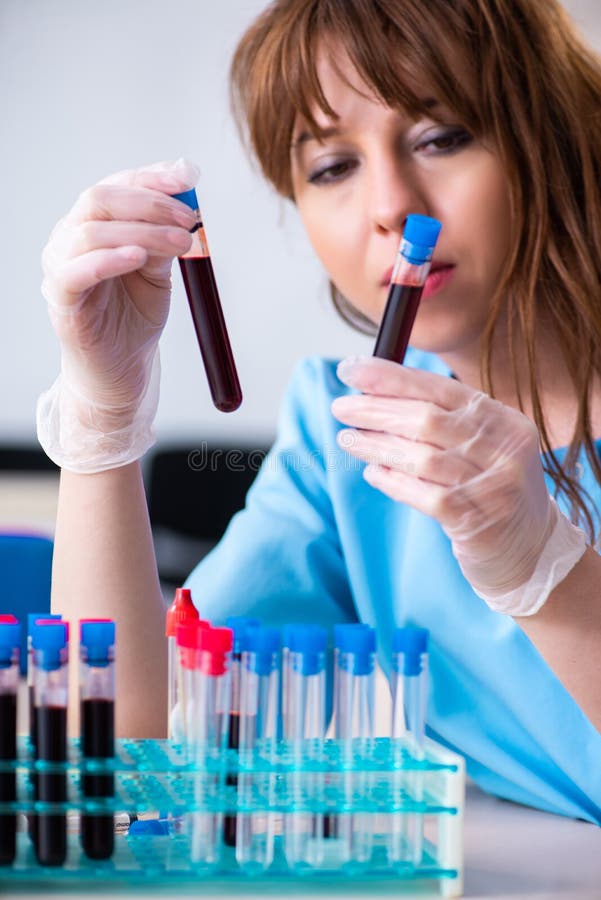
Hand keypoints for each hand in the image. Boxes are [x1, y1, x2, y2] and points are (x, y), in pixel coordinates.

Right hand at [38, 159, 197, 471]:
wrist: (122, 370)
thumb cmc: (134, 319)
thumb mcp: (158, 272)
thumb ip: (164, 239)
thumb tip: (186, 201)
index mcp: (93, 224)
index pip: (117, 185)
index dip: (153, 177)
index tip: (189, 179)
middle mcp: (69, 238)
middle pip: (101, 198)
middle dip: (151, 203)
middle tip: (190, 219)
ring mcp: (60, 266)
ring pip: (91, 230)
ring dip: (143, 231)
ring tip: (181, 243)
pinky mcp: (61, 299)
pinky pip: (75, 271)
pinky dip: (108, 258)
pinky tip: (138, 257)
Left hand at [331, 356, 585, 611]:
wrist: (532, 550)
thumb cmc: (491, 489)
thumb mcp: (481, 446)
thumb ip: (441, 420)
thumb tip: (374, 394)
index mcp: (504, 421)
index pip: (440, 388)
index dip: (391, 378)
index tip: (351, 370)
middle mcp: (504, 450)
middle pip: (428, 419)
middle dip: (377, 410)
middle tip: (341, 407)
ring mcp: (494, 487)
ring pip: (422, 457)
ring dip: (377, 445)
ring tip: (348, 439)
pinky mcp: (478, 522)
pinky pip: (425, 496)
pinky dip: (394, 482)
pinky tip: (373, 473)